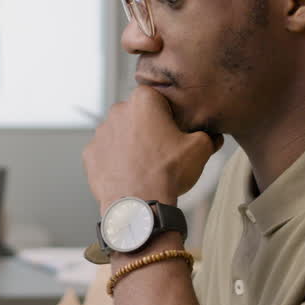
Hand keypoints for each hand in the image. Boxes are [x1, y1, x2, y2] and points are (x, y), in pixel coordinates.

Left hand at [82, 86, 220, 212]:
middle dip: (149, 129)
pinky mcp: (90, 154)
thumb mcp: (200, 149)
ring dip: (131, 145)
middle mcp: (117, 110)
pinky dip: (116, 162)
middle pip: (138, 116)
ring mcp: (101, 133)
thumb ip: (208, 135)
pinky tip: (130, 175)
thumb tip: (213, 136)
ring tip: (146, 166)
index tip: (176, 133)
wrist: (139, 205)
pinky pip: (106, 153)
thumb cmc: (168, 172)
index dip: (171, 117)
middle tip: (163, 152)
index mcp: (143, 100)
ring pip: (121, 134)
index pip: (161, 100)